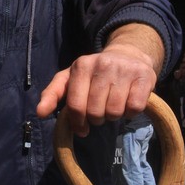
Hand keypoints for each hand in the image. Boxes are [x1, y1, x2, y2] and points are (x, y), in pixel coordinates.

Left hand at [37, 45, 156, 135]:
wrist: (128, 55)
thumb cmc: (95, 74)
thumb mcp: (71, 79)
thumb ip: (53, 94)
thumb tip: (40, 113)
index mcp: (81, 65)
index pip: (76, 105)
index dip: (78, 123)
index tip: (81, 128)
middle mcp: (102, 64)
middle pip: (96, 112)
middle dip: (97, 118)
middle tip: (100, 111)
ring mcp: (124, 69)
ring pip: (115, 112)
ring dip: (113, 116)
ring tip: (113, 105)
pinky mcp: (145, 76)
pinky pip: (134, 108)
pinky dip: (130, 113)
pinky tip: (127, 103)